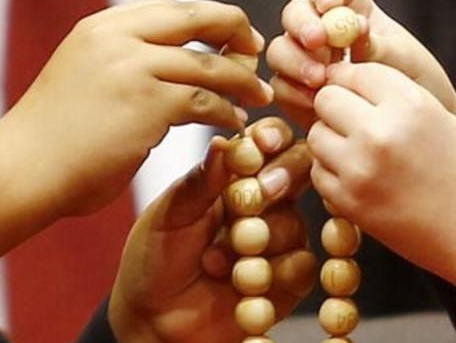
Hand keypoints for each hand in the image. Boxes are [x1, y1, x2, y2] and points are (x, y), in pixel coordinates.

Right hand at [7, 0, 272, 217]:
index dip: (207, 19)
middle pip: (197, 18)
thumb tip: (169, 63)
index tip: (230, 35)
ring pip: (209, 65)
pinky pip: (205, 102)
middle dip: (235, 31)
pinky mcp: (148, 104)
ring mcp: (133, 67)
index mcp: (100, 26)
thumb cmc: (52, 136)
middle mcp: (117, 36)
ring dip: (241, 81)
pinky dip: (226, 112)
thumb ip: (120, 59)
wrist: (21, 169)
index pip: (169, 8)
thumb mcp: (82, 74)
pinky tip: (233, 124)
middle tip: (256, 50)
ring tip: (257, 96)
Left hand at [109, 118, 316, 342]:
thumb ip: (203, 180)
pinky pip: (301, 266)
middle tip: (254, 197)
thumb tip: (226, 141)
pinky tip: (239, 285)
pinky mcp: (289, 280)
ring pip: (295, 223)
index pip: (267, 141)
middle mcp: (263, 202)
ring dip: (257, 242)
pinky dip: (270, 275)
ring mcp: (278, 239)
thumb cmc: (155, 257)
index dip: (271, 137)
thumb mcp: (171, 213)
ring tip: (215, 261)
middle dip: (280, 179)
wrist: (154, 318)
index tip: (261, 144)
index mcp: (233, 175)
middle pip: (298, 170)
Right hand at [266, 0, 455, 137]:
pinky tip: (316, 106)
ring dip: (295, 61)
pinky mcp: (297, 94)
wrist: (416, 136)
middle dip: (302, 26)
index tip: (333, 6)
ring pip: (280, 49)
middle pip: (295, 13)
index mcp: (351, 9)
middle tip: (318, 43)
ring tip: (321, 81)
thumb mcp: (406, 61)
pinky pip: (281, 87)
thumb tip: (353, 30)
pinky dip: (294, 94)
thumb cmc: (417, 89)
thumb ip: (379, 44)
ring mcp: (306, 62)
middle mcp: (322, 31)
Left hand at [310, 62, 455, 306]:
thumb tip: (341, 75)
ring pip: (316, 134)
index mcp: (409, 104)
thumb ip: (393, 95)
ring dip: (331, 140)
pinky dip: (332, 172)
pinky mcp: (349, 202)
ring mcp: (360, 168)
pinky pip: (318, 171)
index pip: (354, 71)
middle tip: (355, 124)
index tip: (359, 94)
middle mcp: (380, 131)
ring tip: (360, 152)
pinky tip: (360, 179)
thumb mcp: (440, 116)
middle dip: (337, 108)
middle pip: (327, 99)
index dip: (353, 81)